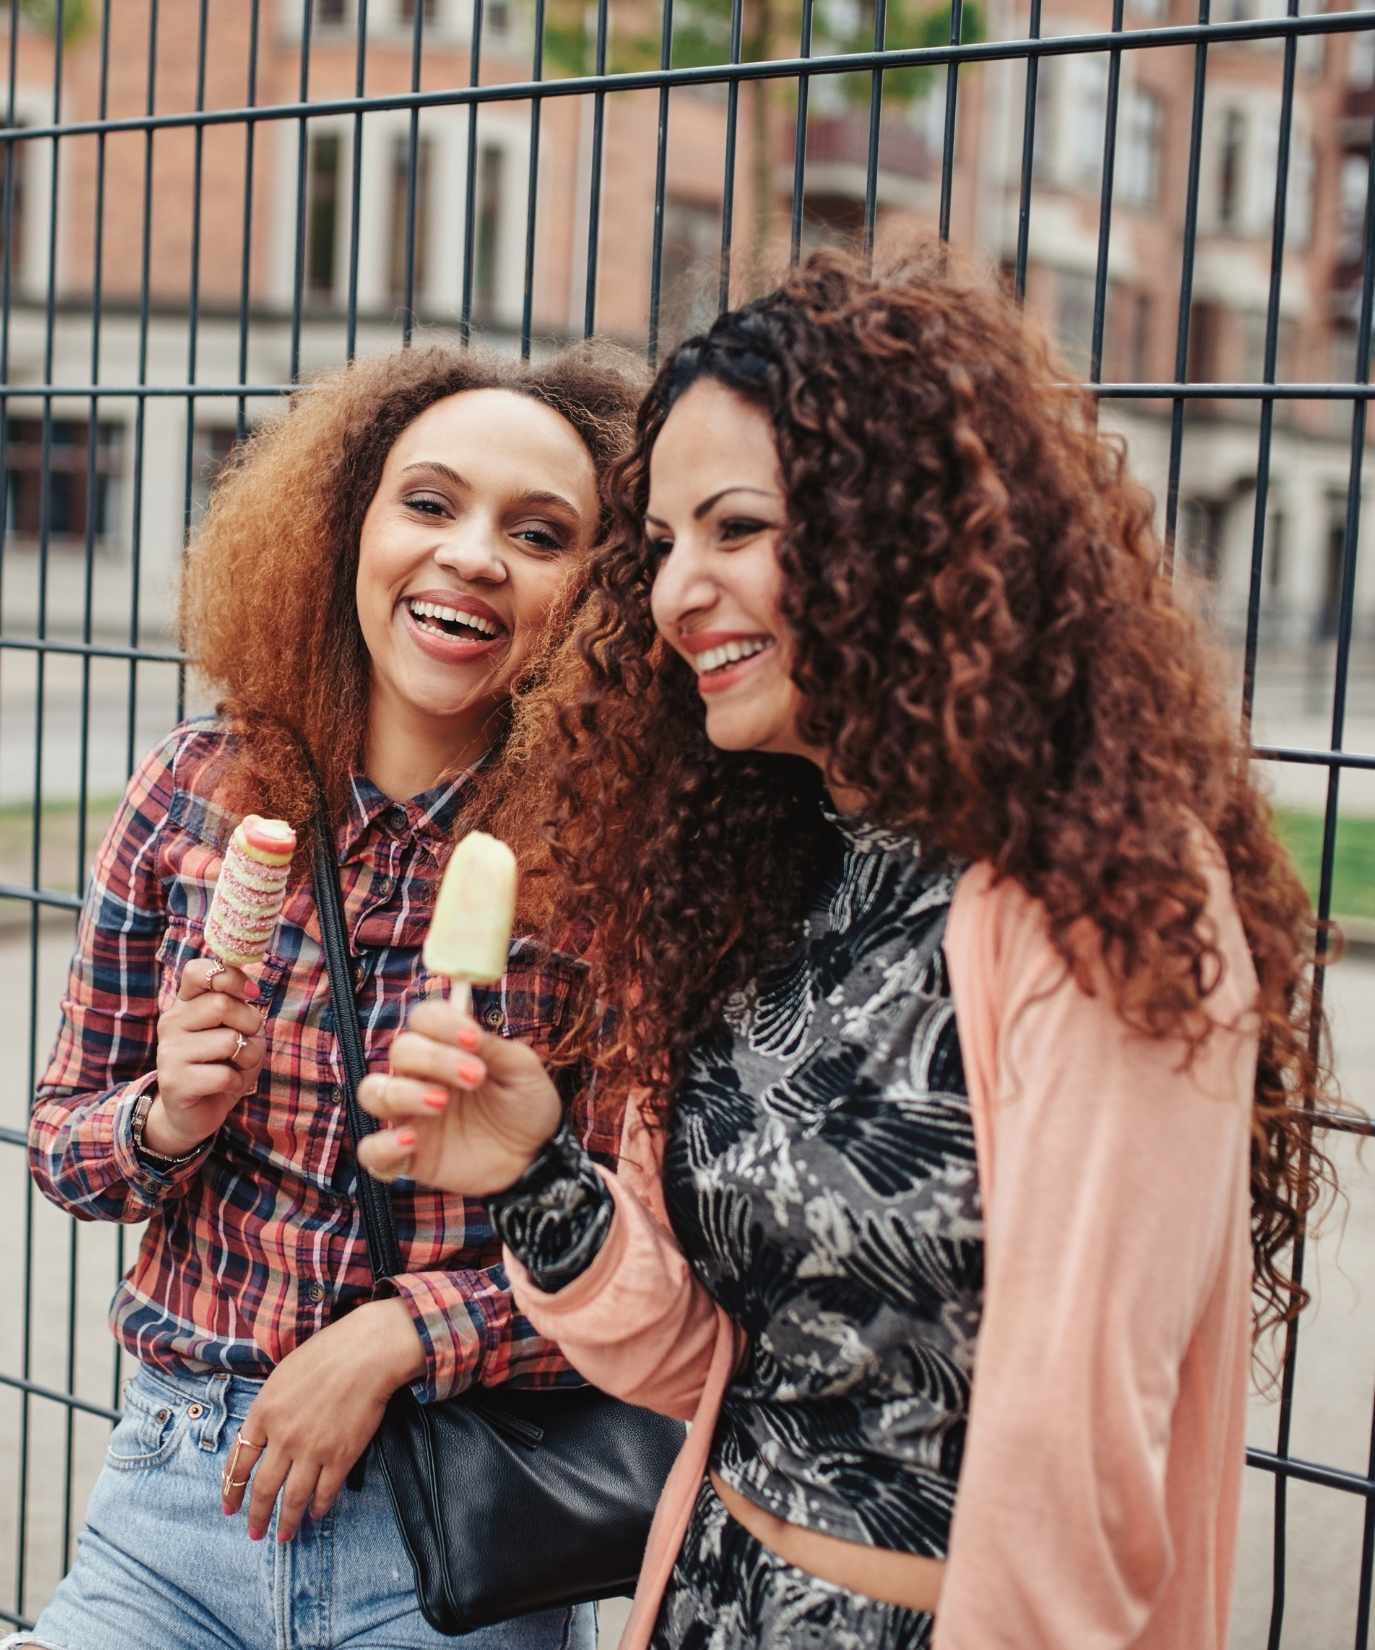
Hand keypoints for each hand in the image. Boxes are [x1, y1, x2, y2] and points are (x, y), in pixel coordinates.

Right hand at [149, 958, 265, 1154]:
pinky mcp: (174, 1082)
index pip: (198, 970)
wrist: (195, 1112)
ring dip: (247, 1057)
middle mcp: (171, 1022)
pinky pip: (225, 1075)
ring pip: (229, 1041)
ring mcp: (169, 1052)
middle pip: (223, 1005)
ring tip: (234, 1067)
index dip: (233, 978)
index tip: (252, 994)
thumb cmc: (222, 1063)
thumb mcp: (236, 1028)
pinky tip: (224, 1086)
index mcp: (185, 1003)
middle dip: (250, 1025)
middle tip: (244, 1042)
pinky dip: (236, 1082)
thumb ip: (238, 1004)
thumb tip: (250, 989)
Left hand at [221, 1298, 423, 1541]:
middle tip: (253, 1533)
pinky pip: (325, 1492)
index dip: (231, 1488)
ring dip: (286, 1522)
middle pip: (262, 1488)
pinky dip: (319, 1507)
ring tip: (283, 1537)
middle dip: (255, 1515)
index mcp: (263, 1413)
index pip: (238, 1462)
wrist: (366, 1353)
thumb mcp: (282, 1375)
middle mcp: (282, 1438)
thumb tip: (262, 1431)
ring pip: (292, 1498)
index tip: (229, 1507)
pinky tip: (316, 1513)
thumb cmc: (326, 1353)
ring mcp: (311, 1450)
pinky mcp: (340, 1457)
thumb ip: (269, 1407)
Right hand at [356, 999, 561, 1194]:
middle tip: (475, 1077)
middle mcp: (421, 1077)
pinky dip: (383, 1145)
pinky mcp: (408, 1157)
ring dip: (402, 1092)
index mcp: (448, 1049)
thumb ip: (496, 1048)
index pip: (424, 1018)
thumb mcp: (523, 1071)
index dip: (442, 1022)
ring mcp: (410, 1117)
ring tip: (441, 1102)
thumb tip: (470, 1030)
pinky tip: (411, 1141)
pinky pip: (371, 1151)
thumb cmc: (526, 1106)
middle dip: (434, 1058)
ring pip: (373, 1092)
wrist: (536, 1157)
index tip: (473, 1038)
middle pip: (400, 1050)